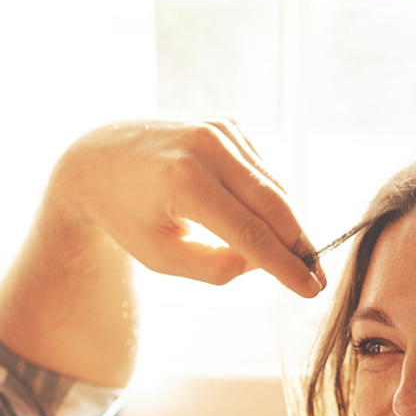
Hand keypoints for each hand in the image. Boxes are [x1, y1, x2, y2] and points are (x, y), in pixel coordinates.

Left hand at [46, 118, 325, 298]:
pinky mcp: (227, 125)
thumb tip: (262, 261)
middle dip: (299, 246)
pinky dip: (269, 200)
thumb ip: (214, 267)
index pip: (250, 232)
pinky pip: (262, 171)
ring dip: (288, 225)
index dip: (285, 265)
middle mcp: (206, 148)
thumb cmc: (126, 214)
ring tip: (296, 260)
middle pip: (273, 205)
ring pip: (273, 188)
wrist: (98, 156)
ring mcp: (219, 130)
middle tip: (317, 279)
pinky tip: (262, 222)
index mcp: (184, 182)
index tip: (311, 290)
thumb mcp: (161, 257)